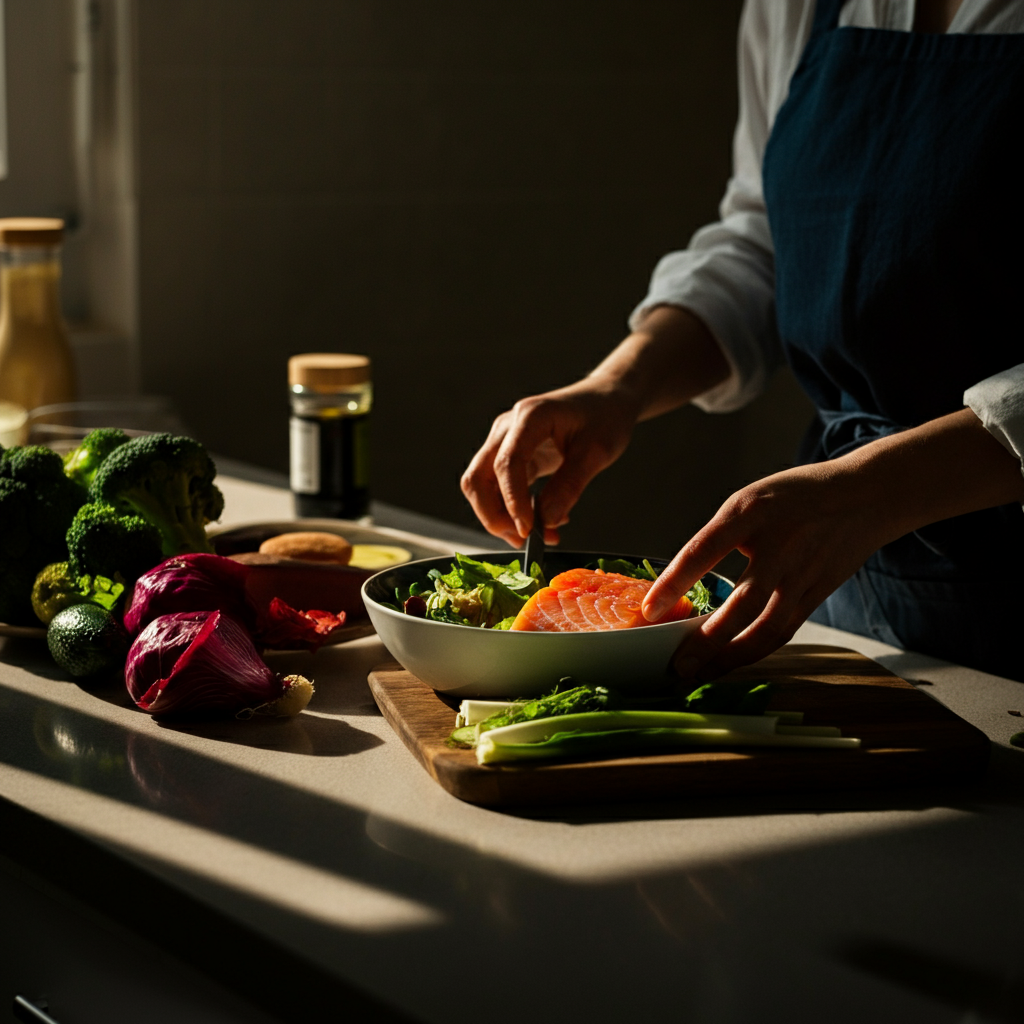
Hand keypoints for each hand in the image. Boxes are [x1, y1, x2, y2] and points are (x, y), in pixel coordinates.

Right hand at [461, 381, 639, 545]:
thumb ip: (569, 485)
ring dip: (501, 517)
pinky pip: (498, 488)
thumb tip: (546, 520)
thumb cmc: (605, 417)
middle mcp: (508, 427)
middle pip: (478, 477)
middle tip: (525, 540)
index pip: (506, 463)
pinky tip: (541, 520)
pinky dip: (512, 509)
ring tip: (539, 534)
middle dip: (494, 515)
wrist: (606, 400)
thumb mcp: (597, 452)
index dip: (512, 501)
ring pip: (481, 486)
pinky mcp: (510, 455)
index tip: (528, 530)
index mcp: (530, 417)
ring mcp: (504, 440)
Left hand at [641, 407, 1023, 679]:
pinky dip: (755, 651)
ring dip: (730, 657)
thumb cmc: (793, 497)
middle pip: (740, 604)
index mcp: (751, 512)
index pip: (703, 550)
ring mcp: (802, 574)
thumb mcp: (750, 501)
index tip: (648, 610)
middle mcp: (778, 546)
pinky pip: (783, 631)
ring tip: (699, 675)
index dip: (674, 583)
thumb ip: (719, 538)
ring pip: (765, 628)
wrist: (865, 495)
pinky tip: (731, 664)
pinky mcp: (817, 594)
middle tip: (675, 665)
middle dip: (706, 641)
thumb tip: (680, 584)